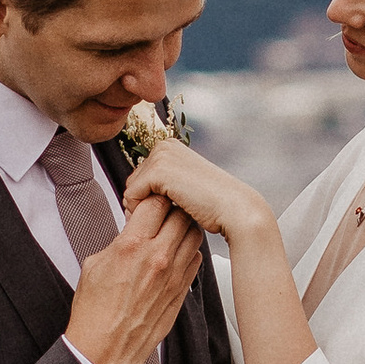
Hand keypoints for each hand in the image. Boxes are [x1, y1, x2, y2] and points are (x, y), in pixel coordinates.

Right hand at [65, 196, 203, 363]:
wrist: (103, 350)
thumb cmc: (94, 313)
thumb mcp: (94, 264)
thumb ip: (118, 241)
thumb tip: (129, 230)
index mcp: (132, 246)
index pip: (155, 202)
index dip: (151, 197)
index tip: (146, 200)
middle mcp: (157, 258)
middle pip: (181, 213)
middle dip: (171, 207)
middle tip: (161, 211)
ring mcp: (174, 276)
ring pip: (194, 235)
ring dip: (183, 227)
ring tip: (170, 231)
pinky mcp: (181, 293)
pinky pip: (196, 260)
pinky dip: (188, 251)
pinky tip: (175, 255)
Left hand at [122, 144, 271, 250]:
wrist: (233, 208)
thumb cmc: (212, 204)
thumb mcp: (184, 186)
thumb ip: (164, 184)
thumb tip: (134, 197)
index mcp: (170, 146)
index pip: (142, 176)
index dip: (147, 197)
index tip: (162, 213)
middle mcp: (164, 145)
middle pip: (134, 181)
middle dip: (143, 202)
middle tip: (164, 218)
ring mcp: (161, 156)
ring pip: (131, 189)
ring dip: (143, 208)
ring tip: (167, 217)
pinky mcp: (158, 171)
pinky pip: (131, 196)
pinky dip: (141, 211)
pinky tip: (164, 217)